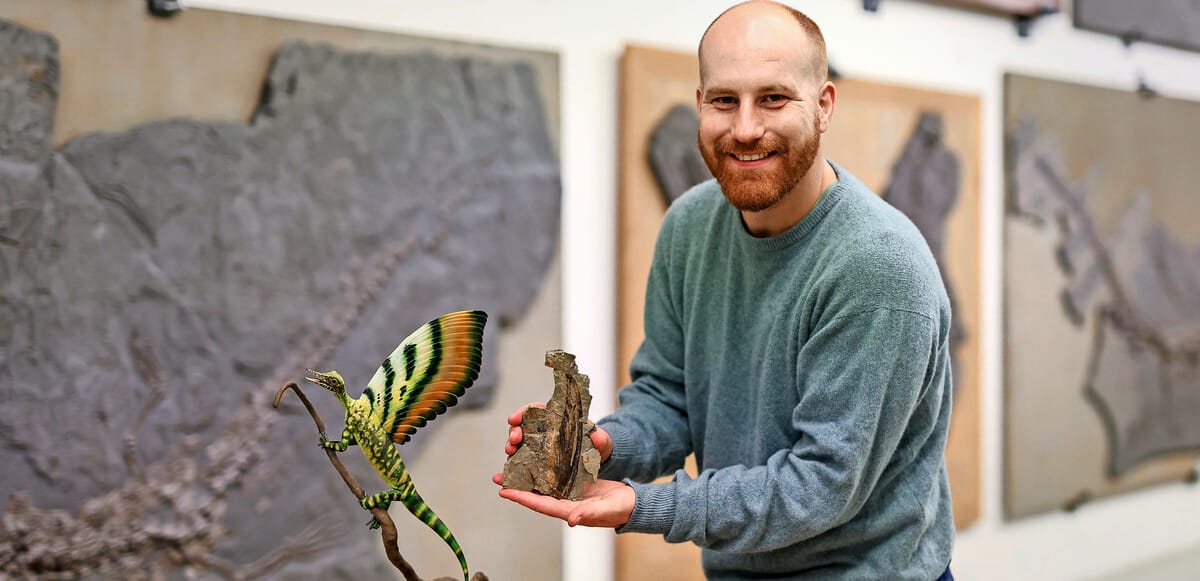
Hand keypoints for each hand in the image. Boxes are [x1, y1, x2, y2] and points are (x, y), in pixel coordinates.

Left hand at [492, 476, 634, 527]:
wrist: (633, 503)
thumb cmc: (622, 509)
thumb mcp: (606, 510)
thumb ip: (588, 513)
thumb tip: (570, 519)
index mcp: (569, 510)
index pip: (540, 504)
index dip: (521, 498)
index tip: (503, 491)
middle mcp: (565, 502)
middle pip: (536, 494)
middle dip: (516, 486)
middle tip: (498, 476)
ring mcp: (570, 493)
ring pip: (543, 484)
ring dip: (527, 476)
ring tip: (511, 465)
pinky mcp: (576, 484)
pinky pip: (556, 476)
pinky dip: (544, 469)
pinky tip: (537, 459)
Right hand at [506, 402, 612, 461]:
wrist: (599, 461)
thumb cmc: (598, 445)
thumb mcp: (602, 441)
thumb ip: (600, 438)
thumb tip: (597, 436)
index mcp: (557, 419)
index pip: (536, 410)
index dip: (523, 412)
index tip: (514, 418)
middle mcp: (545, 430)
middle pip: (523, 426)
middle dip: (514, 430)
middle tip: (515, 439)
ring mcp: (540, 446)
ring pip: (520, 442)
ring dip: (511, 445)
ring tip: (510, 452)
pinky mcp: (539, 462)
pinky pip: (522, 460)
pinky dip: (514, 463)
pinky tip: (509, 470)